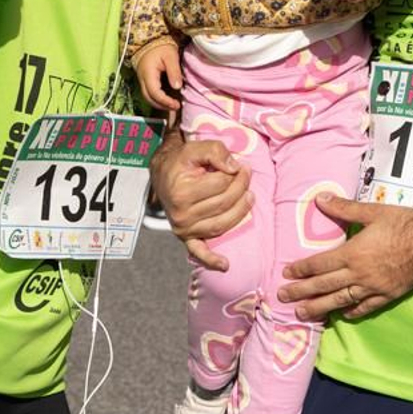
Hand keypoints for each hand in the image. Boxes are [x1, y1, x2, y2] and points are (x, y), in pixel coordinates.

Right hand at [135, 41, 183, 111]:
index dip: (165, 101)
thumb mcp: (170, 56)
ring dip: (159, 105)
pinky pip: (150, 94)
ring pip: (148, 98)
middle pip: (149, 99)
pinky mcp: (145, 81)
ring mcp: (142, 81)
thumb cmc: (161, 48)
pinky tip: (168, 102)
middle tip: (176, 108)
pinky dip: (158, 100)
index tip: (176, 105)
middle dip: (162, 106)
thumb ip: (174, 71)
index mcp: (148, 74)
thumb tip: (177, 87)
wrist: (150, 42)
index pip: (154, 93)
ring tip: (173, 107)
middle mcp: (143, 80)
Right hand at [150, 132, 252, 270]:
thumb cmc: (180, 162)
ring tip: (250, 196)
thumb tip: (234, 167)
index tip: (240, 165)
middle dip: (241, 187)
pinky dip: (212, 260)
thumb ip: (215, 151)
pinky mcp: (186, 238)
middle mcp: (181, 215)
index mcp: (181, 193)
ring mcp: (183, 229)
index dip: (234, 172)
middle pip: (224, 203)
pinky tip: (225, 265)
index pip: (220, 184)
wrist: (162, 174)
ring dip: (241, 211)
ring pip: (222, 224)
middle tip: (247, 174)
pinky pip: (199, 252)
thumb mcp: (195, 148)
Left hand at [278, 196, 412, 320]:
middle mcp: (360, 274)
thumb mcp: (372, 211)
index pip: (320, 264)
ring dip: (319, 307)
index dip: (301, 269)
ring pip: (341, 301)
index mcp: (353, 253)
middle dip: (301, 292)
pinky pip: (366, 307)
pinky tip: (342, 315)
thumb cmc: (402, 222)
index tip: (286, 274)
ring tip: (302, 313)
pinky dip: (352, 312)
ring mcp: (374, 287)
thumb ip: (343, 207)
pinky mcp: (389, 295)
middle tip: (283, 298)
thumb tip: (319, 199)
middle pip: (324, 286)